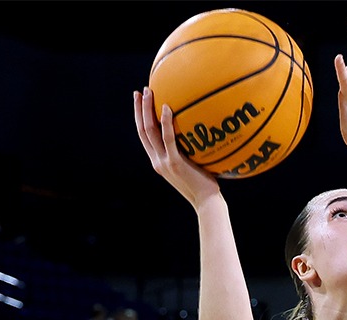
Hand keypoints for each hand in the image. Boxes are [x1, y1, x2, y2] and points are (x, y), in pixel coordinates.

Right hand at [134, 87, 220, 207]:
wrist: (206, 202)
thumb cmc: (205, 184)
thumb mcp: (193, 166)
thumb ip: (188, 151)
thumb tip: (198, 131)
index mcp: (158, 162)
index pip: (144, 137)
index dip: (140, 118)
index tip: (140, 101)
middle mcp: (157, 161)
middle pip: (142, 131)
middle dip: (139, 109)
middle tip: (140, 91)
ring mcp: (164, 162)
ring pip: (150, 131)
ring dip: (147, 110)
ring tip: (149, 92)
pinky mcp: (175, 163)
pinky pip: (168, 138)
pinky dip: (166, 122)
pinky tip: (168, 106)